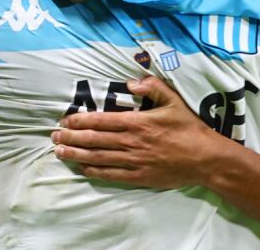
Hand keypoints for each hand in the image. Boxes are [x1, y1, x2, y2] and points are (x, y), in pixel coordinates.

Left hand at [51, 75, 219, 187]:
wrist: (206, 159)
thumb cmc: (189, 128)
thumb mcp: (173, 101)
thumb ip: (152, 87)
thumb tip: (131, 81)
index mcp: (137, 122)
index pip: (101, 120)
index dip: (80, 120)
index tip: (65, 119)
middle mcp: (132, 143)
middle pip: (95, 140)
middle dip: (71, 137)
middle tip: (53, 136)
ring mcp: (134, 162)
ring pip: (99, 157)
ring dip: (77, 154)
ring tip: (59, 152)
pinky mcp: (140, 177)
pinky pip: (112, 175)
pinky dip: (95, 171)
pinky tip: (82, 168)